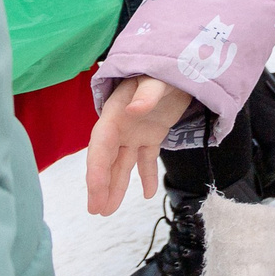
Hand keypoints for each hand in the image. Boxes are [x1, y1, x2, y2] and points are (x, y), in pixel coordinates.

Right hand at [87, 77, 182, 214]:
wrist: (179, 64)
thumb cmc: (161, 69)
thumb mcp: (155, 78)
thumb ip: (147, 93)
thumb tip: (135, 109)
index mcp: (114, 114)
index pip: (100, 146)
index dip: (96, 169)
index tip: (95, 191)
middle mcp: (120, 127)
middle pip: (106, 160)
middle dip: (100, 185)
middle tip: (97, 210)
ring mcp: (135, 133)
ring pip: (122, 164)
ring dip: (117, 186)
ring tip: (108, 211)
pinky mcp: (151, 135)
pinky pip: (146, 160)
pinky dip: (147, 176)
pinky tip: (149, 194)